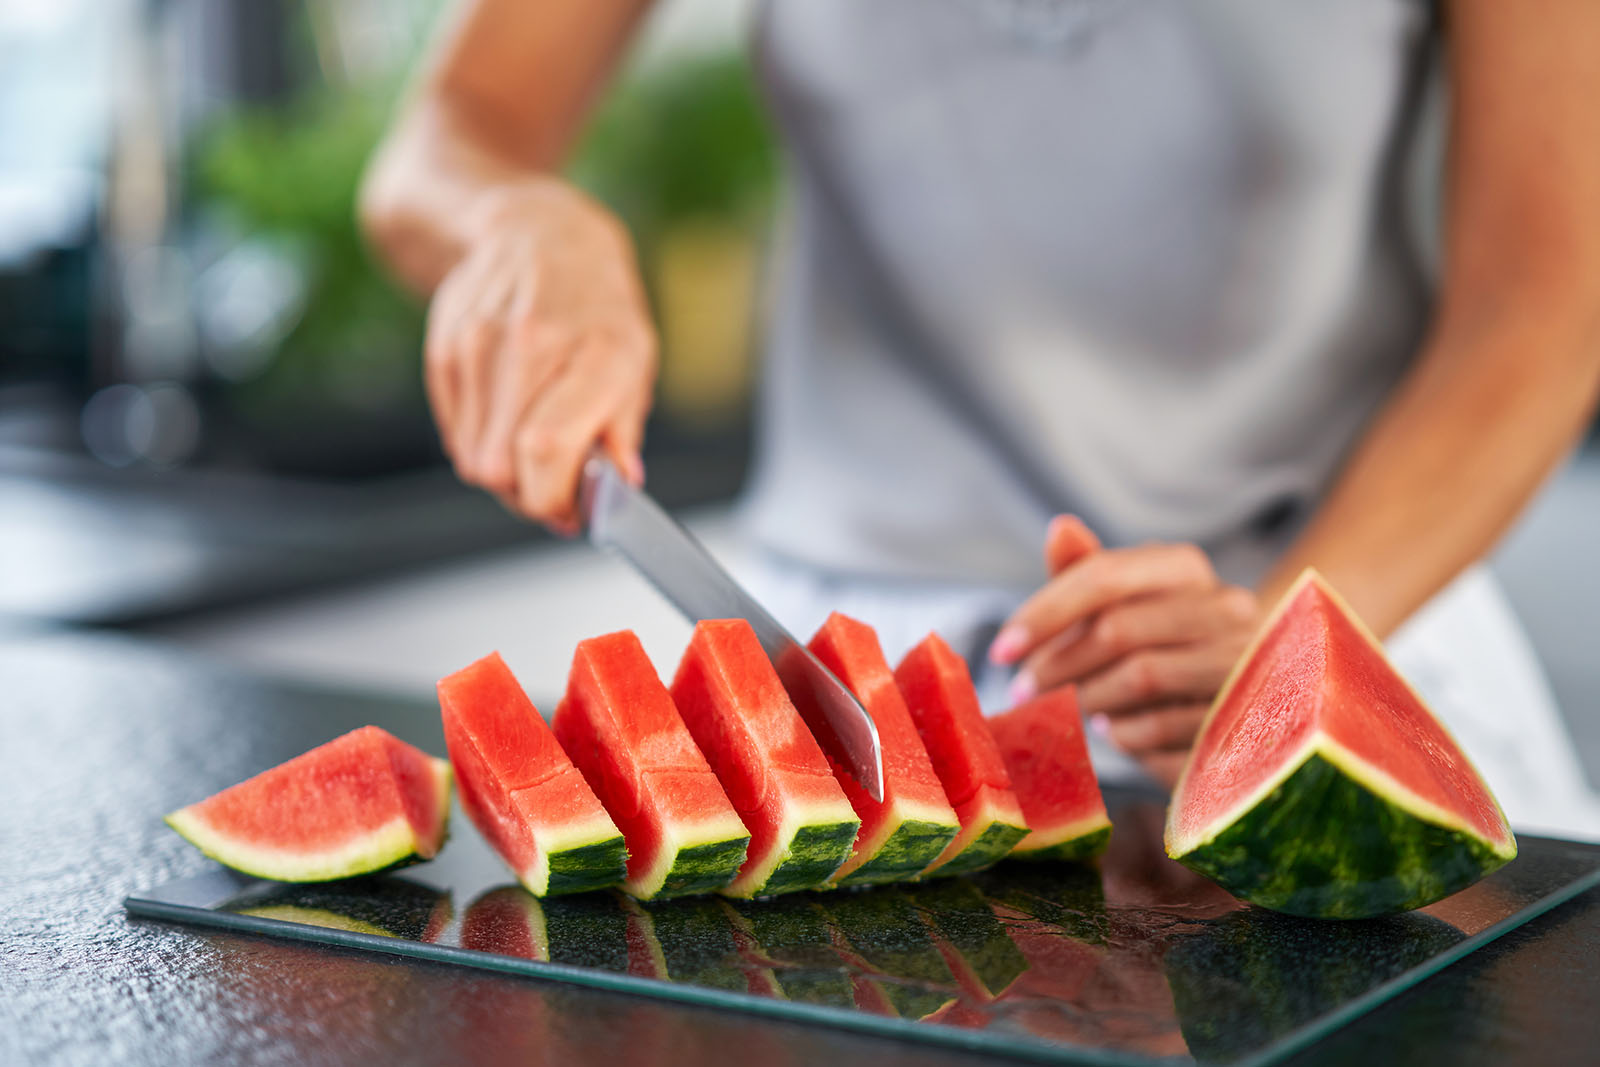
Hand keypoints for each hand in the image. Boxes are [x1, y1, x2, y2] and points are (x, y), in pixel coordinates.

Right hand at [424, 180, 655, 531]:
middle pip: (503, 466)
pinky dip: (483, 443)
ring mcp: (478, 343)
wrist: (539, 233)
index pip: (547, 448)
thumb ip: (622, 432)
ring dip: (506, 472)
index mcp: (595, 348)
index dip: (554, 498)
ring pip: (474, 459)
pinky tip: (510, 415)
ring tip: (536, 445)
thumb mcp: (635, 360)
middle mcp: (530, 341)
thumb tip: (616, 490)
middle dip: (531, 494)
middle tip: (557, 485)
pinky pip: (456, 434)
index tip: (571, 511)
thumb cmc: (597, 305)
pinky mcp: (443, 349)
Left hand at [990, 517, 1260, 787]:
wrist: (1230, 695)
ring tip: (1070, 708)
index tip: (1000, 652)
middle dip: (1057, 665)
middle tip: (1023, 692)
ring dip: (1088, 699)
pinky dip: (1122, 734)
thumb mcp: (1115, 605)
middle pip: (1118, 630)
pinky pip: (1162, 726)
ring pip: (1141, 677)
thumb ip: (1083, 571)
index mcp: (1184, 567)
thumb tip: (1059, 526)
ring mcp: (1244, 660)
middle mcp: (1226, 605)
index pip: (1103, 577)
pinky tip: (1112, 730)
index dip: (1043, 613)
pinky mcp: (1245, 716)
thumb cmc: (1154, 641)